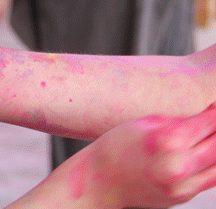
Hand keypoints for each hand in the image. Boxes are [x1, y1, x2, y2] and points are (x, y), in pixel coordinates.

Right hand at [83, 104, 215, 207]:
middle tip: (214, 120)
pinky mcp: (183, 196)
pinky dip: (213, 164)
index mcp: (168, 140)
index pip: (210, 123)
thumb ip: (180, 120)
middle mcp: (179, 165)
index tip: (215, 107)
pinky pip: (211, 179)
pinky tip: (207, 153)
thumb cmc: (116, 147)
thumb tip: (209, 115)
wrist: (98, 180)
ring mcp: (183, 185)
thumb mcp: (145, 123)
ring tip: (210, 137)